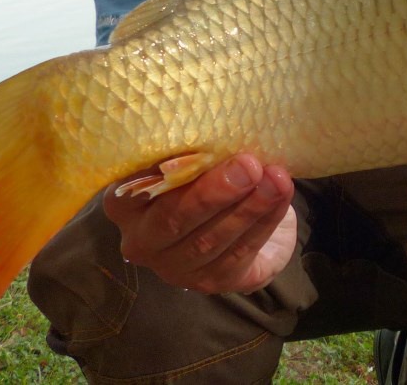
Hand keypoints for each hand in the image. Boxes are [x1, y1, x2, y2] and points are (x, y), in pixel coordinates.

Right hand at [102, 154, 297, 293]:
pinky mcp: (211, 282)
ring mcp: (174, 267)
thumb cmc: (207, 176)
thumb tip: (220, 125)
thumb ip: (193, 150)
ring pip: (210, 239)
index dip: (163, 171)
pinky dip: (265, 221)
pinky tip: (281, 197)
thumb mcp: (193, 158)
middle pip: (174, 219)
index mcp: (125, 202)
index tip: (197, 145)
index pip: (132, 190)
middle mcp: (142, 240)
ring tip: (276, 179)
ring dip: (249, 207)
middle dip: (214, 192)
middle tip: (248, 165)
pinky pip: (239, 252)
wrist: (243, 219)